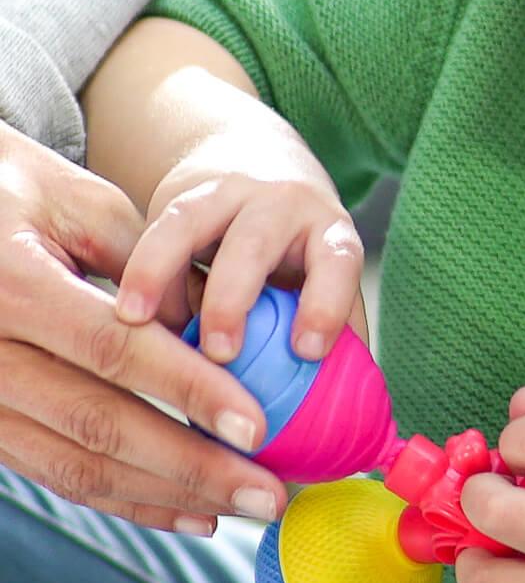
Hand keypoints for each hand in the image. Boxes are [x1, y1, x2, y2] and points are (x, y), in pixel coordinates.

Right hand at [0, 120, 286, 532]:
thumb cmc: (13, 190)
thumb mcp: (79, 201)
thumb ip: (150, 265)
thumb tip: (217, 331)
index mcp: (12, 283)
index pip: (113, 349)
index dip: (188, 390)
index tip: (256, 426)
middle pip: (99, 425)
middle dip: (193, 466)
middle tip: (269, 493)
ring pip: (78, 466)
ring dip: (168, 496)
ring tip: (243, 506)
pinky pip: (58, 474)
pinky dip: (128, 499)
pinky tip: (190, 511)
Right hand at [114, 124, 366, 362]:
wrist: (263, 166)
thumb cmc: (301, 251)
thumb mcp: (326, 283)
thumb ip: (332, 339)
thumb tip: (328, 416)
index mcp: (330, 234)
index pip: (337, 262)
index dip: (324, 305)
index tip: (306, 352)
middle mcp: (284, 206)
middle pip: (256, 244)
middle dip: (232, 299)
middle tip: (218, 354)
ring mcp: (230, 194)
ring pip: (193, 224)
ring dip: (162, 273)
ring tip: (138, 323)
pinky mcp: (183, 195)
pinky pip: (156, 230)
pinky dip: (141, 271)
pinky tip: (129, 312)